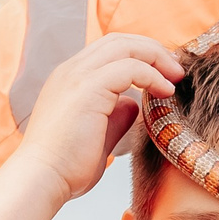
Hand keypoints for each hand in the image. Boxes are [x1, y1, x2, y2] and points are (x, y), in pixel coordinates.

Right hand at [7, 34, 181, 206]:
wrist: (42, 178)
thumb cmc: (65, 166)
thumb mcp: (98, 134)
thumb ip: (115, 114)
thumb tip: (134, 104)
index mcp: (70, 78)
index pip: (109, 50)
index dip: (140, 55)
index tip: (164, 74)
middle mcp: (71, 70)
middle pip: (119, 40)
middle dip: (153, 50)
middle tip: (176, 70)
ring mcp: (77, 76)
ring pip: (125, 46)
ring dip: (156, 58)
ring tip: (175, 78)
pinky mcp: (88, 88)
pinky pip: (130, 68)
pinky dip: (152, 75)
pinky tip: (165, 92)